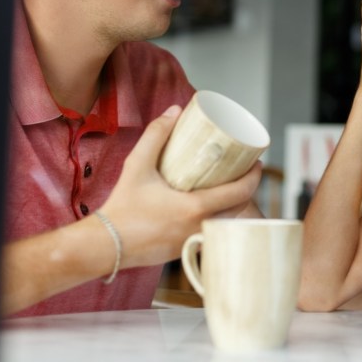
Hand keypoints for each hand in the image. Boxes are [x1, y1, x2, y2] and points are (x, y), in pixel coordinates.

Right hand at [98, 105, 261, 268]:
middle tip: (245, 171)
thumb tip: (175, 110)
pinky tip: (211, 207)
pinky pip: (211, 233)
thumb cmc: (122, 207)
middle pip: (239, 209)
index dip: (255, 176)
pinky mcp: (185, 251)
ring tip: (230, 185)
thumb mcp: (137, 165)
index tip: (258, 162)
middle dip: (247, 189)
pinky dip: (216, 219)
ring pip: (226, 223)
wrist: (103, 246)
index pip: (241, 192)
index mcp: (196, 209)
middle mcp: (200, 228)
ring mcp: (194, 242)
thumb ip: (156, 135)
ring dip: (233, 206)